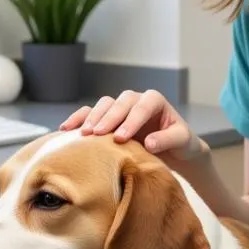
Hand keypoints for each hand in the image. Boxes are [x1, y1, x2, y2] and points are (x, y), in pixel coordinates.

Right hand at [60, 90, 206, 162]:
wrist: (174, 148)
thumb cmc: (180, 143)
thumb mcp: (182, 141)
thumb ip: (167, 140)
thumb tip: (148, 143)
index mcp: (154, 100)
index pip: (141, 107)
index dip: (131, 121)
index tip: (121, 138)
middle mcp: (135, 100)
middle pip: (119, 103)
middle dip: (108, 118)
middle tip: (98, 134)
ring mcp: (120, 108)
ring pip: (103, 105)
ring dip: (92, 118)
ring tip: (84, 135)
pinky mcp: (108, 118)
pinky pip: (90, 113)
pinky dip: (78, 119)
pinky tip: (66, 130)